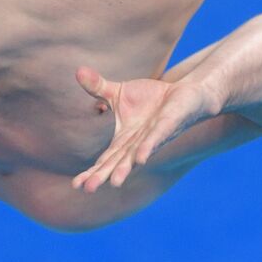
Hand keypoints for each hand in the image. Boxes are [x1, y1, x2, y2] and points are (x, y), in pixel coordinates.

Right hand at [72, 65, 220, 191]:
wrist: (185, 95)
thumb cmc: (151, 100)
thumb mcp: (119, 92)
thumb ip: (98, 87)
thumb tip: (78, 71)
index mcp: (123, 140)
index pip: (105, 159)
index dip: (92, 171)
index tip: (76, 185)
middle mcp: (137, 144)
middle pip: (117, 162)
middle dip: (103, 175)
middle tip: (88, 190)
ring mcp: (153, 137)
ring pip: (136, 156)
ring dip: (125, 169)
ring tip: (114, 183)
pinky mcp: (169, 125)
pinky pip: (157, 137)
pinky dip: (148, 148)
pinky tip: (140, 158)